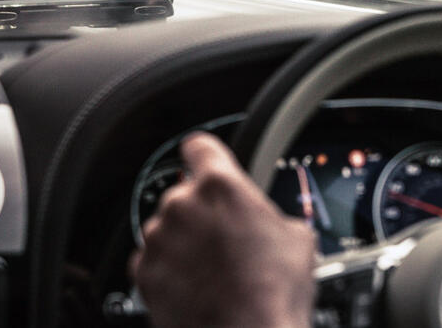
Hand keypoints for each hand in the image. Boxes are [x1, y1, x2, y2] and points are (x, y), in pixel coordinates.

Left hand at [129, 132, 317, 327]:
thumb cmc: (273, 294)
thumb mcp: (298, 240)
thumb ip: (274, 216)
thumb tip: (275, 225)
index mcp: (220, 186)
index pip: (200, 147)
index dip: (204, 154)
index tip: (203, 159)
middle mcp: (182, 205)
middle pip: (186, 195)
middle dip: (202, 215)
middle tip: (225, 243)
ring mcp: (159, 239)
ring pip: (167, 229)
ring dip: (183, 243)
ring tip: (211, 272)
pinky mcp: (144, 272)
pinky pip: (152, 261)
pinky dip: (168, 271)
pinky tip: (193, 288)